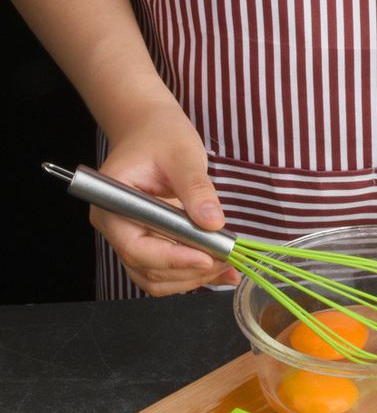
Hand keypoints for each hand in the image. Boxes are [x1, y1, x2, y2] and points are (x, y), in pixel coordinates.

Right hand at [91, 101, 240, 295]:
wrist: (154, 133)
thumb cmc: (160, 136)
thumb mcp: (182, 155)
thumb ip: (196, 189)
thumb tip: (212, 222)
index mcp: (113, 206)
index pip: (137, 248)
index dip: (173, 259)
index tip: (207, 258)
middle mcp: (117, 230)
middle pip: (149, 270)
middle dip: (190, 271)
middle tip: (227, 259)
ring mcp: (133, 241)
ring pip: (159, 279)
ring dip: (195, 278)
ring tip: (228, 266)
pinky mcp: (152, 247)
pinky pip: (170, 273)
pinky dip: (196, 275)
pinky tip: (223, 270)